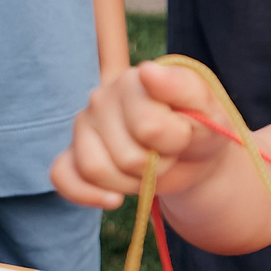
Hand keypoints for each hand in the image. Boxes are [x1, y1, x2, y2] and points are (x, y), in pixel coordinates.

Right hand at [52, 61, 228, 208]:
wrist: (191, 155)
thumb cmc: (199, 128)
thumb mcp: (209, 110)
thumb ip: (183, 88)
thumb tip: (147, 72)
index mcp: (134, 81)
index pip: (148, 128)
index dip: (173, 143)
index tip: (184, 134)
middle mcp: (101, 98)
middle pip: (126, 157)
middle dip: (155, 167)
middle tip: (168, 154)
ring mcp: (83, 126)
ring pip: (95, 170)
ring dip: (130, 184)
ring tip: (147, 169)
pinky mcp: (71, 153)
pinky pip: (62, 177)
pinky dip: (87, 195)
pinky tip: (113, 199)